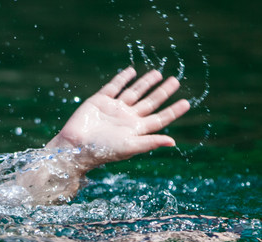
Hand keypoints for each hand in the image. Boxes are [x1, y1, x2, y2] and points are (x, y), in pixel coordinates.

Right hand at [46, 67, 189, 169]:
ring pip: (134, 92)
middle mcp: (127, 118)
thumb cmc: (102, 150)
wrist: (75, 146)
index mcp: (136, 130)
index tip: (186, 102)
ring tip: (158, 73)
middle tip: (175, 81)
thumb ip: (150, 142)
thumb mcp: (129, 147)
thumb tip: (173, 142)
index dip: (173, 111)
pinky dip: (123, 78)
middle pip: (150, 102)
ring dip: (146, 83)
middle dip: (162, 92)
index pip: (159, 118)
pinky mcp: (99, 101)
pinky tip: (131, 71)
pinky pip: (114, 87)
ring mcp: (114, 108)